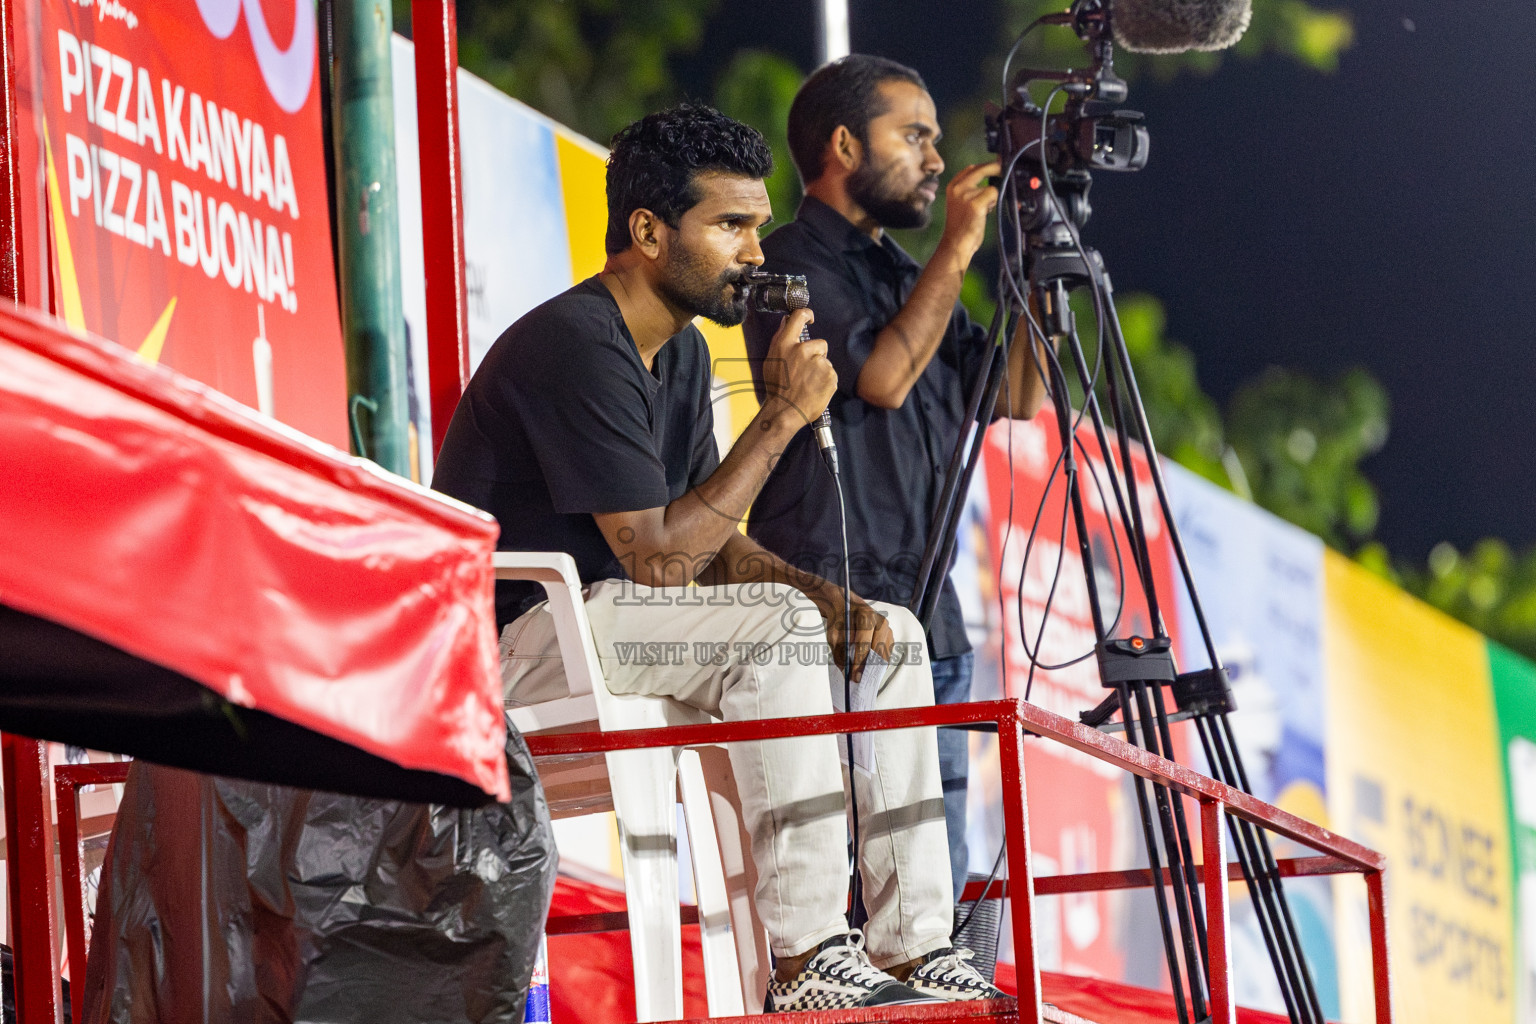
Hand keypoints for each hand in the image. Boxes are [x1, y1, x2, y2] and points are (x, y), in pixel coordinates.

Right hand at [760, 307, 835, 429]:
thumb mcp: (771, 361)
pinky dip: (825, 381)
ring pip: (825, 361)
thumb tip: (785, 322)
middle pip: (819, 343)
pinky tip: (815, 389)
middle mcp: (802, 350)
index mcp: (785, 345)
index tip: (810, 318)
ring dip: (820, 369)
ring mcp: (818, 363)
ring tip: (808, 383)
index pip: (798, 317)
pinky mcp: (830, 375)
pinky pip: (830, 373)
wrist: (785, 412)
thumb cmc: (776, 388)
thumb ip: (780, 340)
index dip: (806, 314)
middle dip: (816, 354)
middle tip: (805, 371)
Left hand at [819, 588, 893, 683]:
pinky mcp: (889, 633)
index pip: (863, 644)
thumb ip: (839, 653)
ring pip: (885, 651)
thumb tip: (846, 674)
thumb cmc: (839, 622)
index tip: (854, 677)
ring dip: (876, 665)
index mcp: (865, 616)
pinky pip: (888, 651)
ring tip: (865, 676)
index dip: (859, 662)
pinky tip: (872, 669)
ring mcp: (887, 626)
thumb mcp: (834, 636)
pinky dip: (881, 661)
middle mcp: (880, 620)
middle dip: (868, 666)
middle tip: (860, 679)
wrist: (845, 607)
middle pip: (878, 648)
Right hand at [937, 161, 1000, 265]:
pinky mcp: (975, 204)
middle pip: (982, 169)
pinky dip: (993, 203)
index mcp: (953, 186)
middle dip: (996, 168)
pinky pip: (993, 195)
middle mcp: (958, 188)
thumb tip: (990, 176)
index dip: (985, 165)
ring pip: (991, 187)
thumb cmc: (960, 226)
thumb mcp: (960, 202)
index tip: (996, 164)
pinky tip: (986, 212)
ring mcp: (966, 195)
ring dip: (992, 197)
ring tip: (985, 209)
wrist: (955, 243)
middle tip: (1004, 170)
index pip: (971, 168)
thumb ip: (970, 189)